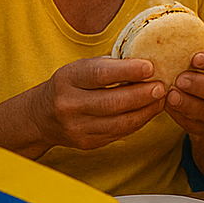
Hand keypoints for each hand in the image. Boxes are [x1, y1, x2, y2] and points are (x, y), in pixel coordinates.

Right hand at [31, 56, 164, 151]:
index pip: (101, 75)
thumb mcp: (81, 68)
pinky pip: (119, 133)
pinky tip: (149, 111)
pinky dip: (138, 122)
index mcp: (68, 79)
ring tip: (161, 99)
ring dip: (146, 111)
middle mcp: (70, 104)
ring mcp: (77, 127)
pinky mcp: (87, 143)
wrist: (41, 116)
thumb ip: (109, 65)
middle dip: (143, 94)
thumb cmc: (70, 85)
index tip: (150, 67)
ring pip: (120, 122)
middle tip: (162, 86)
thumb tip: (147, 59)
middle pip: (113, 102)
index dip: (128, 71)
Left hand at [166, 47, 203, 136]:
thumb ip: (193, 45)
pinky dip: (181, 116)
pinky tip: (168, 106)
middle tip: (180, 79)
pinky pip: (197, 125)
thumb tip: (170, 22)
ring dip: (190, 104)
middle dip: (201, 85)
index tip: (195, 58)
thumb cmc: (202, 68)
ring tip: (171, 95)